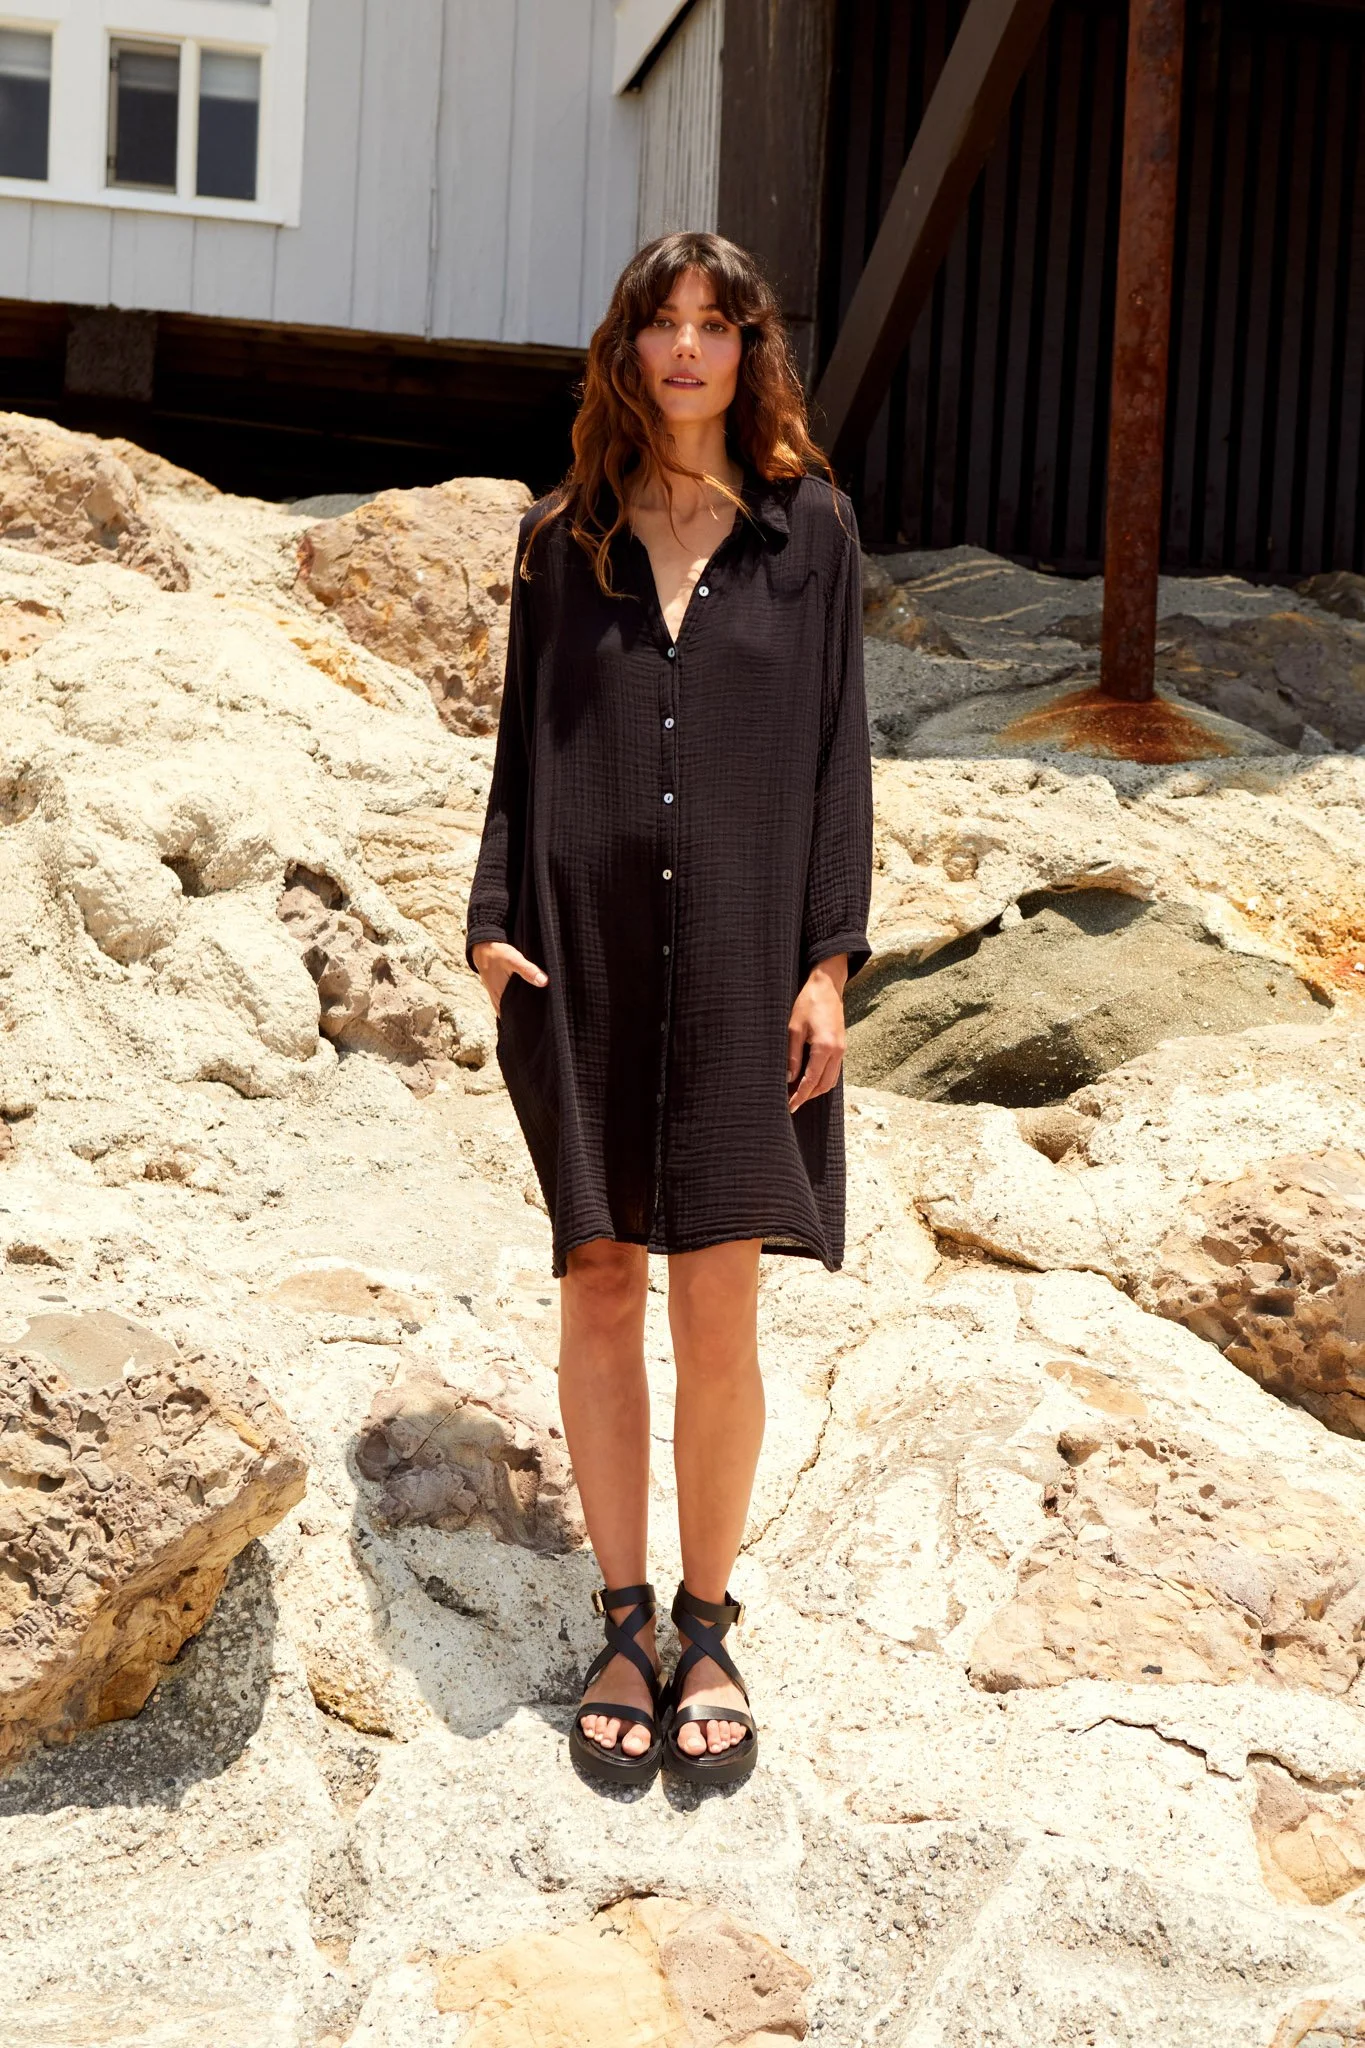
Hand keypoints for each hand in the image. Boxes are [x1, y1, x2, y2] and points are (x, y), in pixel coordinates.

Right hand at [472, 941, 547, 1017]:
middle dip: (522, 1018)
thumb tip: (544, 982)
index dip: (523, 1021)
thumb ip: (528, 970)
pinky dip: (512, 1003)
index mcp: (501, 996)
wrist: (482, 946)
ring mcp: (496, 995)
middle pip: (511, 1014)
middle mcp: (497, 999)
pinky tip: (521, 1001)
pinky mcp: (497, 989)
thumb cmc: (497, 953)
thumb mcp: (514, 960)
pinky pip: (505, 1001)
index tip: (536, 1024)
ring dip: (517, 1011)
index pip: (513, 1017)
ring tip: (531, 1015)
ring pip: (508, 1008)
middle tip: (537, 1022)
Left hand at [787, 955, 847, 1111]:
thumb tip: (789, 1078)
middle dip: (808, 1096)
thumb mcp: (794, 1028)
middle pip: (823, 1085)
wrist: (827, 986)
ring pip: (830, 1080)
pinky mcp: (841, 1047)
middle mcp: (837, 1052)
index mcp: (825, 1048)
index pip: (811, 1081)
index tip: (789, 1106)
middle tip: (791, 1103)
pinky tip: (809, 1080)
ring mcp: (842, 1050)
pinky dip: (822, 1080)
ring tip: (798, 1094)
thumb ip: (792, 1056)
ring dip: (815, 1090)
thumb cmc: (808, 1003)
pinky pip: (834, 1071)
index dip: (799, 1096)